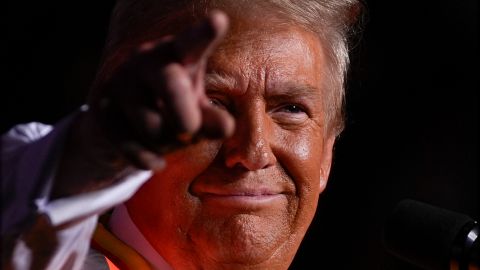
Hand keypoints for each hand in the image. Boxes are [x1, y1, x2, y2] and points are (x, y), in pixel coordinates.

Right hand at [88, 10, 233, 169]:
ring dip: (168, 144)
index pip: (192, 43)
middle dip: (186, 118)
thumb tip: (227, 127)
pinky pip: (133, 148)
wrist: (123, 122)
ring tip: (167, 137)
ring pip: (153, 127)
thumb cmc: (173, 108)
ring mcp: (120, 82)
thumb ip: (212, 119)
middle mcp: (146, 61)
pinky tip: (155, 159)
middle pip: (171, 85)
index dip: (204, 33)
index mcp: (177, 54)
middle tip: (190, 130)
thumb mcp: (197, 111)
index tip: (218, 21)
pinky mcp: (102, 110)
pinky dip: (150, 160)